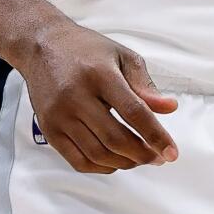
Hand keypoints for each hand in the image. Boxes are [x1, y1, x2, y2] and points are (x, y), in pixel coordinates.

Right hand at [15, 20, 178, 173]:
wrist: (41, 47)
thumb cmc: (86, 50)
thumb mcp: (121, 56)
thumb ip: (145, 85)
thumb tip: (169, 108)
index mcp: (99, 74)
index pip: (133, 112)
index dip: (156, 136)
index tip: (172, 152)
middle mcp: (76, 95)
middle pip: (115, 138)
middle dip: (143, 154)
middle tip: (158, 157)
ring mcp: (59, 115)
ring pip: (98, 154)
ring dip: (125, 163)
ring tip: (140, 159)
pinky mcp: (49, 129)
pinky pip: (78, 161)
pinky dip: (102, 167)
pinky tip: (116, 161)